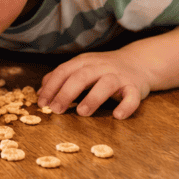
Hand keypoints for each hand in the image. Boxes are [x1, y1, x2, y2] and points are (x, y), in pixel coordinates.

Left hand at [37, 49, 152, 118]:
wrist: (139, 63)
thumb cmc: (103, 70)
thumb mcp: (81, 68)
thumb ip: (61, 78)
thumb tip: (39, 93)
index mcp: (84, 62)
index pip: (63, 71)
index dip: (51, 87)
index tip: (41, 103)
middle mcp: (100, 67)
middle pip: (81, 76)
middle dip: (66, 93)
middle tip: (56, 110)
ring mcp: (118, 76)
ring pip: (106, 84)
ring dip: (93, 98)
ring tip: (82, 112)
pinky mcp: (135, 87)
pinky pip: (132, 96)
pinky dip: (126, 106)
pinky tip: (118, 116)